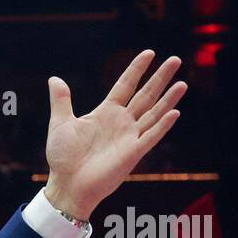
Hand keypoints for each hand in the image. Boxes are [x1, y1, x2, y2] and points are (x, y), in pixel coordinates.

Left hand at [43, 50, 186, 219]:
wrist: (66, 184)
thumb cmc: (62, 158)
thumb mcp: (60, 123)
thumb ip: (61, 100)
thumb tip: (55, 79)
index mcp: (105, 113)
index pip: (125, 85)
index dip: (136, 69)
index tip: (149, 53)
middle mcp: (121, 123)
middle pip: (145, 95)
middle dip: (160, 78)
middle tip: (175, 59)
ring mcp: (129, 138)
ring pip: (153, 114)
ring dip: (168, 99)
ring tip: (182, 83)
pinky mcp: (132, 154)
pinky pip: (150, 137)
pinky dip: (162, 126)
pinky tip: (174, 113)